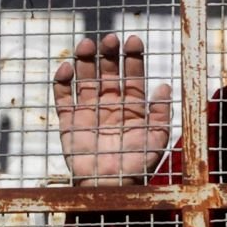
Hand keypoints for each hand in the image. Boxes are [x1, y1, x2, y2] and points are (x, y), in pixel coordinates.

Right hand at [53, 33, 171, 184]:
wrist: (111, 186)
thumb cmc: (137, 166)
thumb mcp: (156, 138)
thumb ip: (161, 113)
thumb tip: (164, 87)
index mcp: (132, 105)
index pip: (132, 74)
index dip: (132, 57)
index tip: (133, 40)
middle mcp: (109, 104)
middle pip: (107, 71)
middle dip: (108, 54)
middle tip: (109, 39)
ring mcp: (88, 111)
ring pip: (84, 78)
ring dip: (84, 61)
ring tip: (85, 45)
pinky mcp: (68, 122)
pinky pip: (63, 98)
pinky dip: (62, 83)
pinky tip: (66, 68)